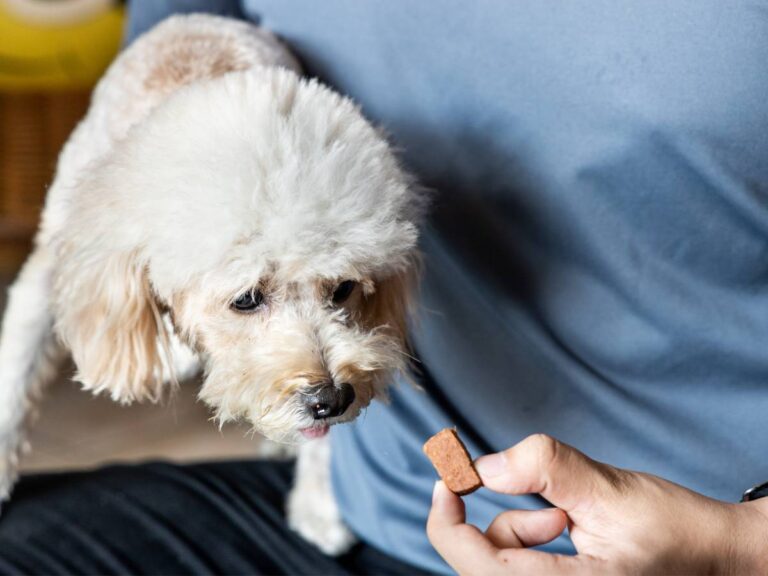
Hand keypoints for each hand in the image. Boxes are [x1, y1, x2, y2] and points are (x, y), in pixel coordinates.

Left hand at [427, 434, 767, 574]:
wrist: (715, 557)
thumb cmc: (675, 531)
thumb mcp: (610, 492)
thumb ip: (548, 470)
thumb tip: (487, 464)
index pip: (476, 565)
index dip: (448, 520)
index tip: (448, 478)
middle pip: (482, 562)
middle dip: (504, 521)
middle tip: (551, 504)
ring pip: (498, 560)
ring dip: (521, 527)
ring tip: (569, 518)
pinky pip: (517, 562)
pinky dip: (530, 535)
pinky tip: (566, 527)